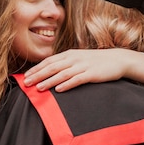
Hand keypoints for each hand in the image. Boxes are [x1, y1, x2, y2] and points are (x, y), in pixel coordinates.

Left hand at [23, 48, 143, 91]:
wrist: (118, 60)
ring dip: (49, 81)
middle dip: (37, 75)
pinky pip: (77, 79)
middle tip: (26, 84)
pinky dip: (67, 84)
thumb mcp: (78, 59)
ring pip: (62, 74)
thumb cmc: (95, 61)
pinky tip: (59, 89)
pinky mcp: (92, 74)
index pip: (48, 61)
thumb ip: (64, 64)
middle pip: (52, 67)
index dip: (36, 69)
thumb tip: (48, 72)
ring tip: (38, 88)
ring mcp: (83, 66)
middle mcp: (74, 59)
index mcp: (69, 54)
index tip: (25, 77)